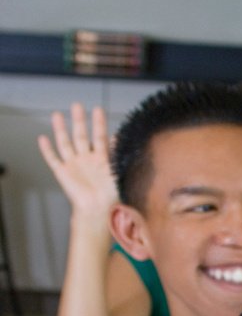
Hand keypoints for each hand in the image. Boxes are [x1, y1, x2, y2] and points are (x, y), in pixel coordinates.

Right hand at [36, 103, 117, 219]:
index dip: (100, 125)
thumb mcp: (121, 174)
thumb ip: (121, 156)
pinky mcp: (62, 174)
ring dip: (60, 129)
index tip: (98, 110)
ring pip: (65, 143)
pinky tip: (42, 138)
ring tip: (57, 114)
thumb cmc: (114, 197)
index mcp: (103, 160)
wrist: (99, 211)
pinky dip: (47, 149)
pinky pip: (53, 159)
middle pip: (81, 135)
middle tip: (78, 105)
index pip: (101, 138)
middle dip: (79, 120)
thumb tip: (124, 140)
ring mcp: (74, 165)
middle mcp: (87, 160)